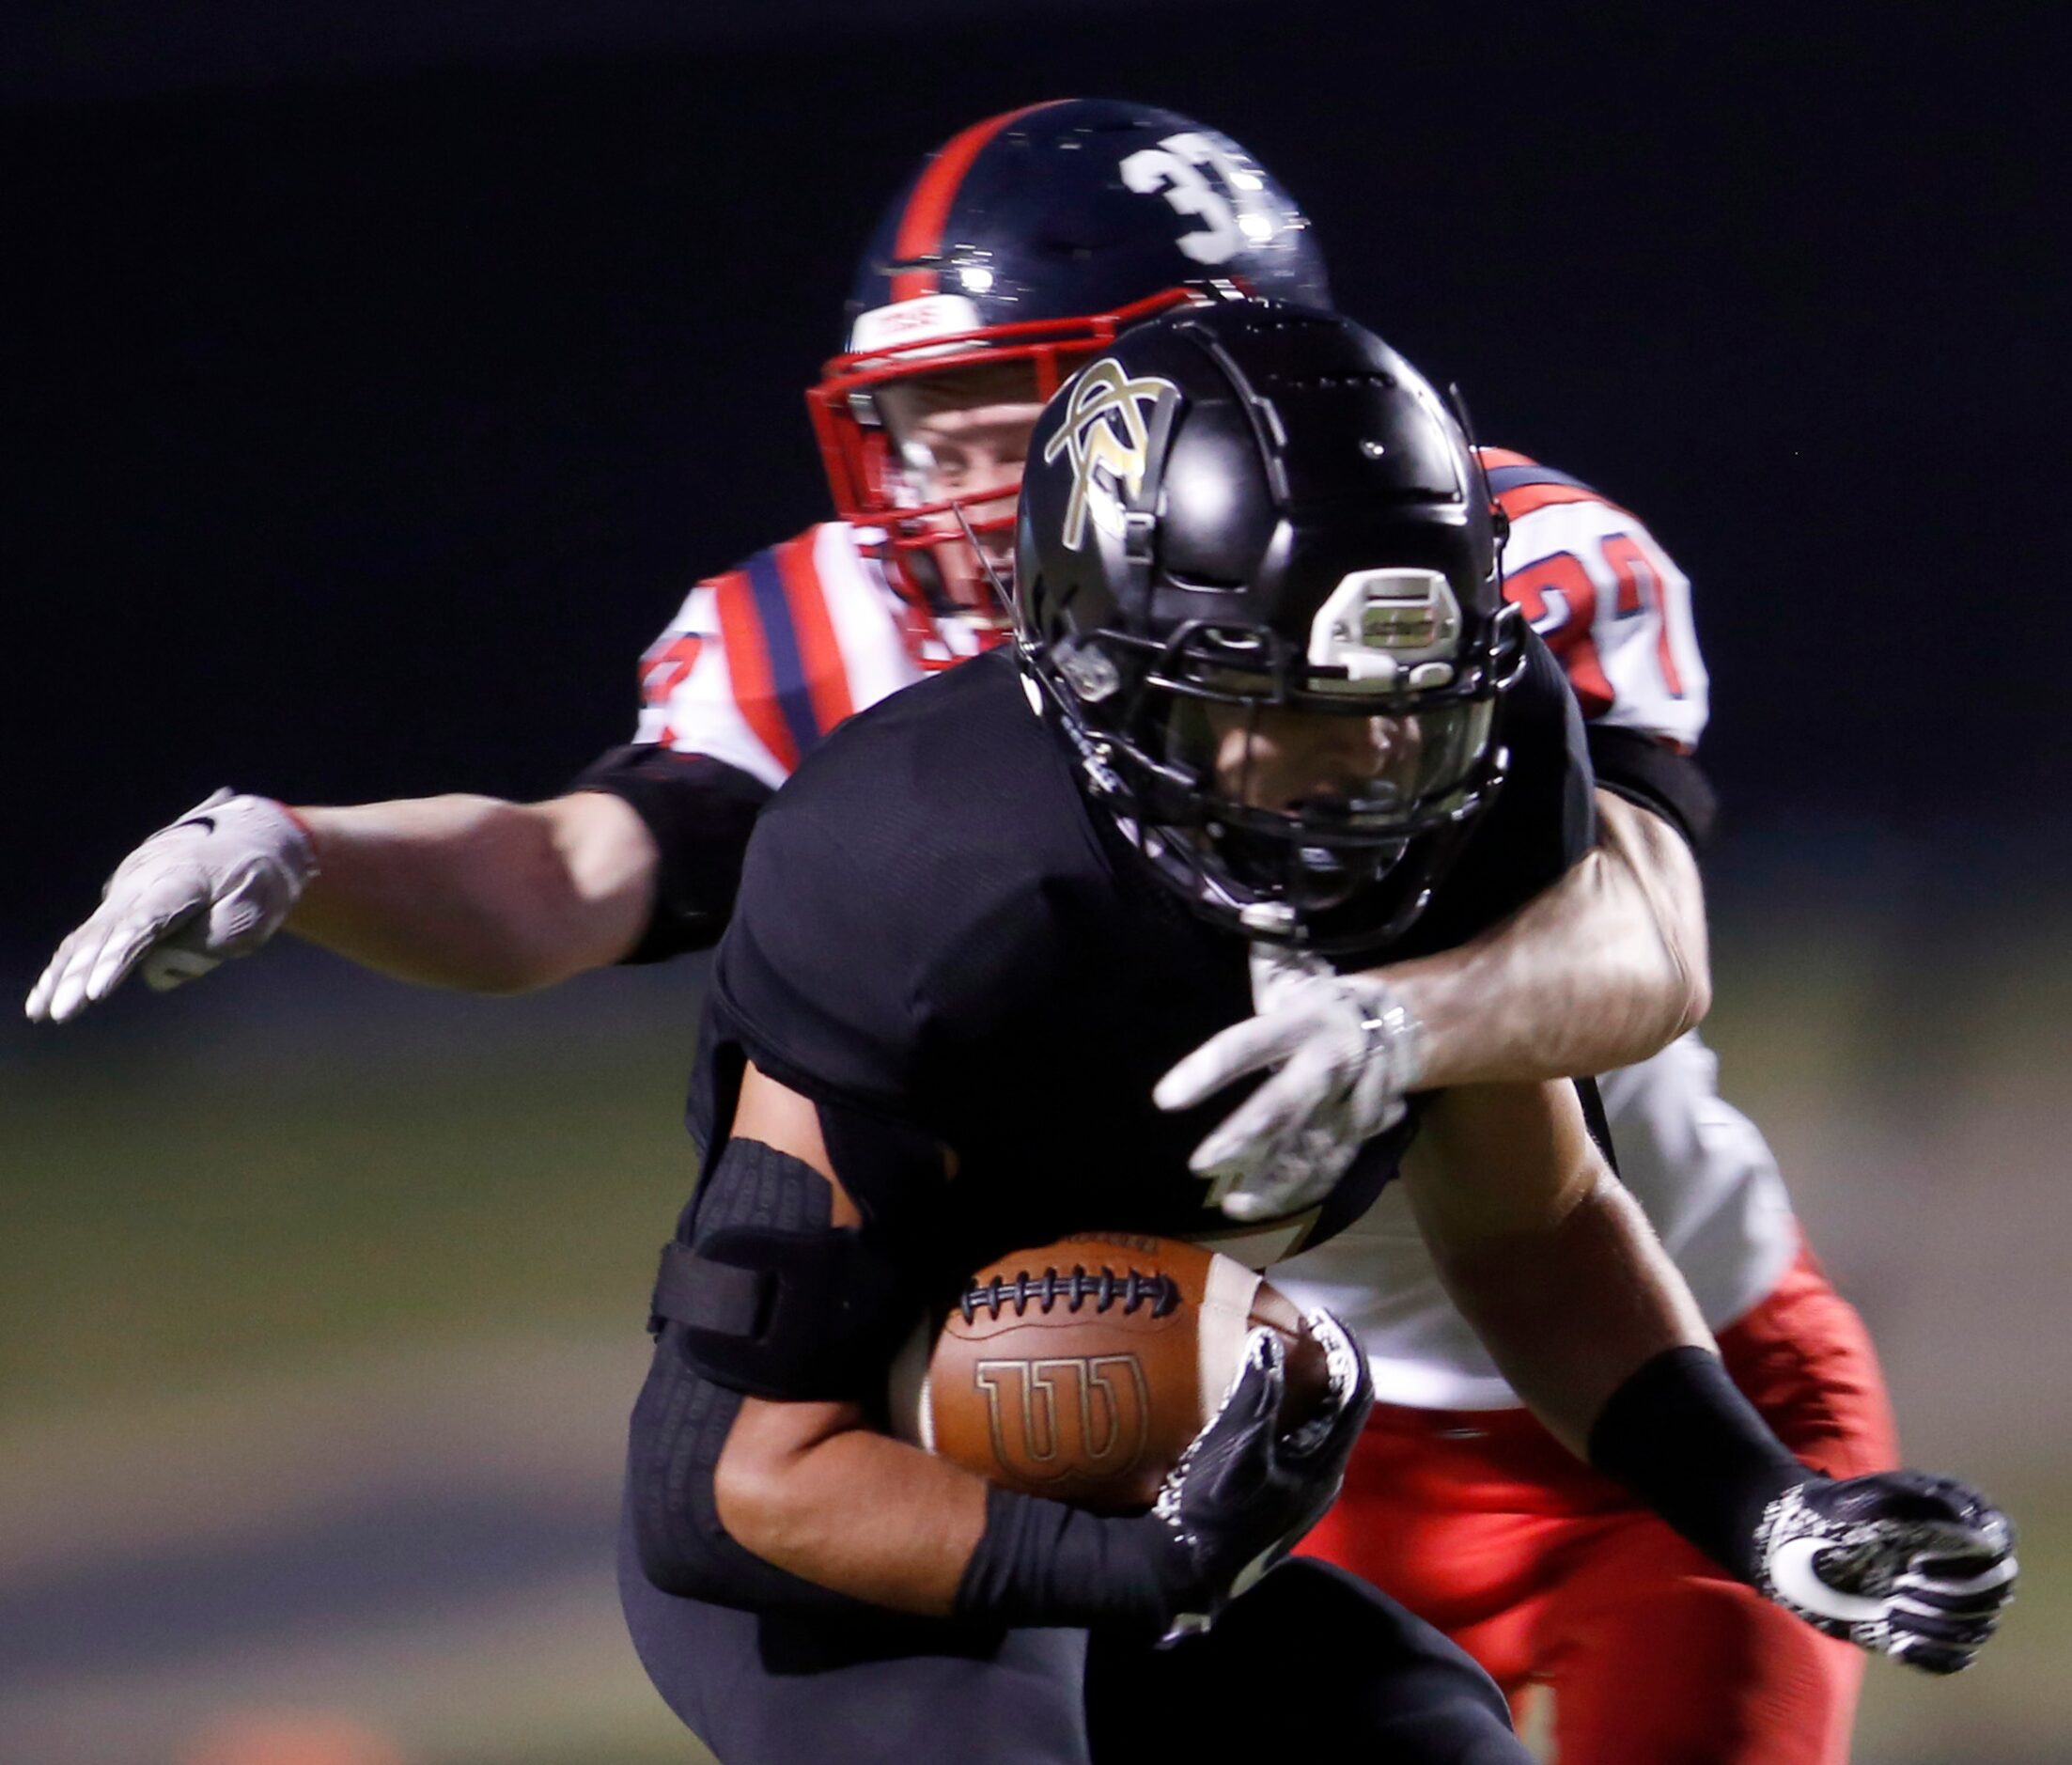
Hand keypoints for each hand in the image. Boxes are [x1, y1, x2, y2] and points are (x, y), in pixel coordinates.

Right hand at [27, 790, 316, 1022]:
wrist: (252, 835)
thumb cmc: (260, 879)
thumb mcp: (259, 909)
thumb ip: (216, 938)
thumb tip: (161, 966)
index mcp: (181, 878)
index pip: (143, 924)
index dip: (117, 958)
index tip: (96, 991)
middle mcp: (142, 881)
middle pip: (106, 933)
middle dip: (83, 974)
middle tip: (64, 1012)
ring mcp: (126, 890)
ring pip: (88, 936)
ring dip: (65, 974)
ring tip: (43, 1011)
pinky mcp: (120, 903)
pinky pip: (86, 938)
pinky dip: (65, 966)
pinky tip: (42, 998)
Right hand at [1150, 1308, 1372, 1638]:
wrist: (1185, 1571)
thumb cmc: (1213, 1510)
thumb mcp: (1236, 1446)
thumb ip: (1258, 1392)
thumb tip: (1269, 1340)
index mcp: (1326, 1465)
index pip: (1357, 1392)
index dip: (1345, 1347)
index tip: (1319, 1315)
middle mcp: (1324, 1478)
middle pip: (1343, 1407)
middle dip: (1330, 1361)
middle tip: (1302, 1327)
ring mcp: (1302, 1490)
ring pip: (1320, 1424)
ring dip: (1310, 1384)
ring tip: (1283, 1350)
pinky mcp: (1279, 1495)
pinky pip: (1297, 1439)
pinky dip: (1290, 1406)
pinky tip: (1260, 1397)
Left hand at [1155, 947, 1424, 1222]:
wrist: (1403, 1024)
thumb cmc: (1323, 995)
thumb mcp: (1297, 964)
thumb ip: (1273, 942)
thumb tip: (1255, 911)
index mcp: (1304, 1021)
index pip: (1248, 1045)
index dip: (1208, 1071)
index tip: (1166, 1099)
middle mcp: (1328, 1065)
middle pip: (1285, 1107)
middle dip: (1244, 1138)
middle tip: (1199, 1164)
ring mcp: (1347, 1103)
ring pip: (1310, 1147)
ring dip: (1272, 1179)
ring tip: (1229, 1203)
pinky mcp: (1358, 1132)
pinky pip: (1330, 1167)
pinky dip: (1297, 1191)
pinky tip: (1257, 1208)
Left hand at [1755, 1472, 2016, 1673]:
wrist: (1794, 1542)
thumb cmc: (1837, 1509)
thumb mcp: (1876, 1492)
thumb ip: (1925, 1498)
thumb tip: (1976, 1529)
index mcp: (1956, 1523)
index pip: (1996, 1548)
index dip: (1969, 1561)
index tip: (1917, 1563)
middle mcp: (1958, 1564)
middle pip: (1991, 1593)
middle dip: (1951, 1595)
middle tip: (1901, 1586)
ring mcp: (1942, 1599)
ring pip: (1975, 1627)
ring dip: (1937, 1624)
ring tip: (1889, 1609)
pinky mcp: (1923, 1631)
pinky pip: (1953, 1658)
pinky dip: (1932, 1655)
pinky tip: (1895, 1644)